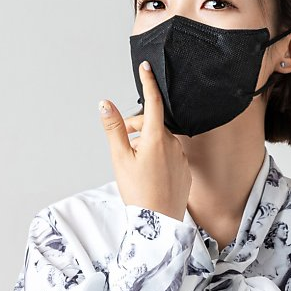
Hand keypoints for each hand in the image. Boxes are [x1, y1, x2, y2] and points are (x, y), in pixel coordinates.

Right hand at [98, 60, 190, 219]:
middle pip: (153, 124)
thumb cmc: (138, 192)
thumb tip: (105, 103)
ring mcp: (181, 157)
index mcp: (156, 137)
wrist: (159, 223)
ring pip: (161, 140)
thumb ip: (114, 128)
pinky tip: (147, 173)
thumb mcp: (119, 158)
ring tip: (133, 162)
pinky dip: (156, 156)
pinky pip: (169, 155)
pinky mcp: (185, 170)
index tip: (146, 67)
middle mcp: (173, 144)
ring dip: (146, 142)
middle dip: (137, 127)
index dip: (148, 82)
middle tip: (123, 141)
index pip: (153, 102)